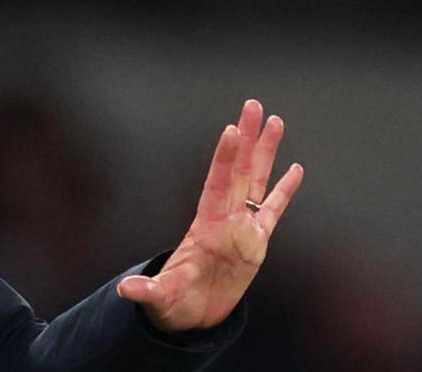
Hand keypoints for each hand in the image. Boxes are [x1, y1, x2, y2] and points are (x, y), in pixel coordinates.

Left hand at [118, 99, 303, 330]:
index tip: (232, 129)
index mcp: (205, 226)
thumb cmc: (172, 303)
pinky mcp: (256, 242)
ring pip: (258, 180)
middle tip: (254, 105)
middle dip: (247, 138)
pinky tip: (295, 168)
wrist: (188, 316)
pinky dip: (285, 190)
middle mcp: (225, 218)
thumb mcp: (160, 297)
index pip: (217, 184)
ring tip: (276, 121)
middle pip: (240, 170)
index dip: (224, 158)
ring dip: (266, 152)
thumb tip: (126, 291)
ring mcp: (241, 227)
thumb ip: (148, 291)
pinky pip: (274, 209)